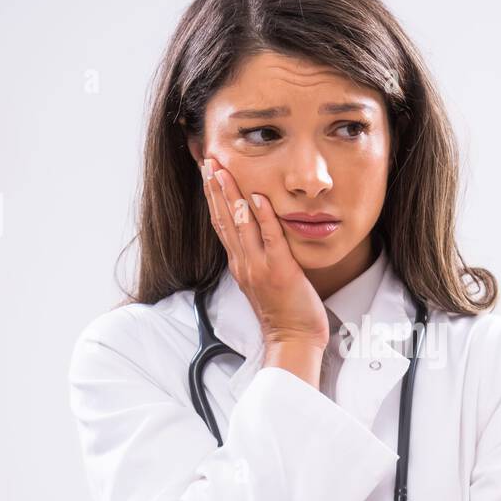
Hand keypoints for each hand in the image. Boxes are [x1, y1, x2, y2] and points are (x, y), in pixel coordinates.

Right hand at [200, 155, 328, 350]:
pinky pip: (270, 239)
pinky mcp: (279, 271)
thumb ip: (258, 258)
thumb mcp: (263, 282)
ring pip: (240, 225)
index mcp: (239, 264)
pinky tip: (257, 197)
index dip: (213, 197)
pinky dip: (264, 217)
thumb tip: (257, 237)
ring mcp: (259, 267)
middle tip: (208, 161)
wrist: (292, 339)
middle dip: (214, 188)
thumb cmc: (285, 312)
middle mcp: (244, 263)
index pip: (221, 224)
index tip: (208, 173)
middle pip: (223, 219)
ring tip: (222, 171)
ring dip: (231, 195)